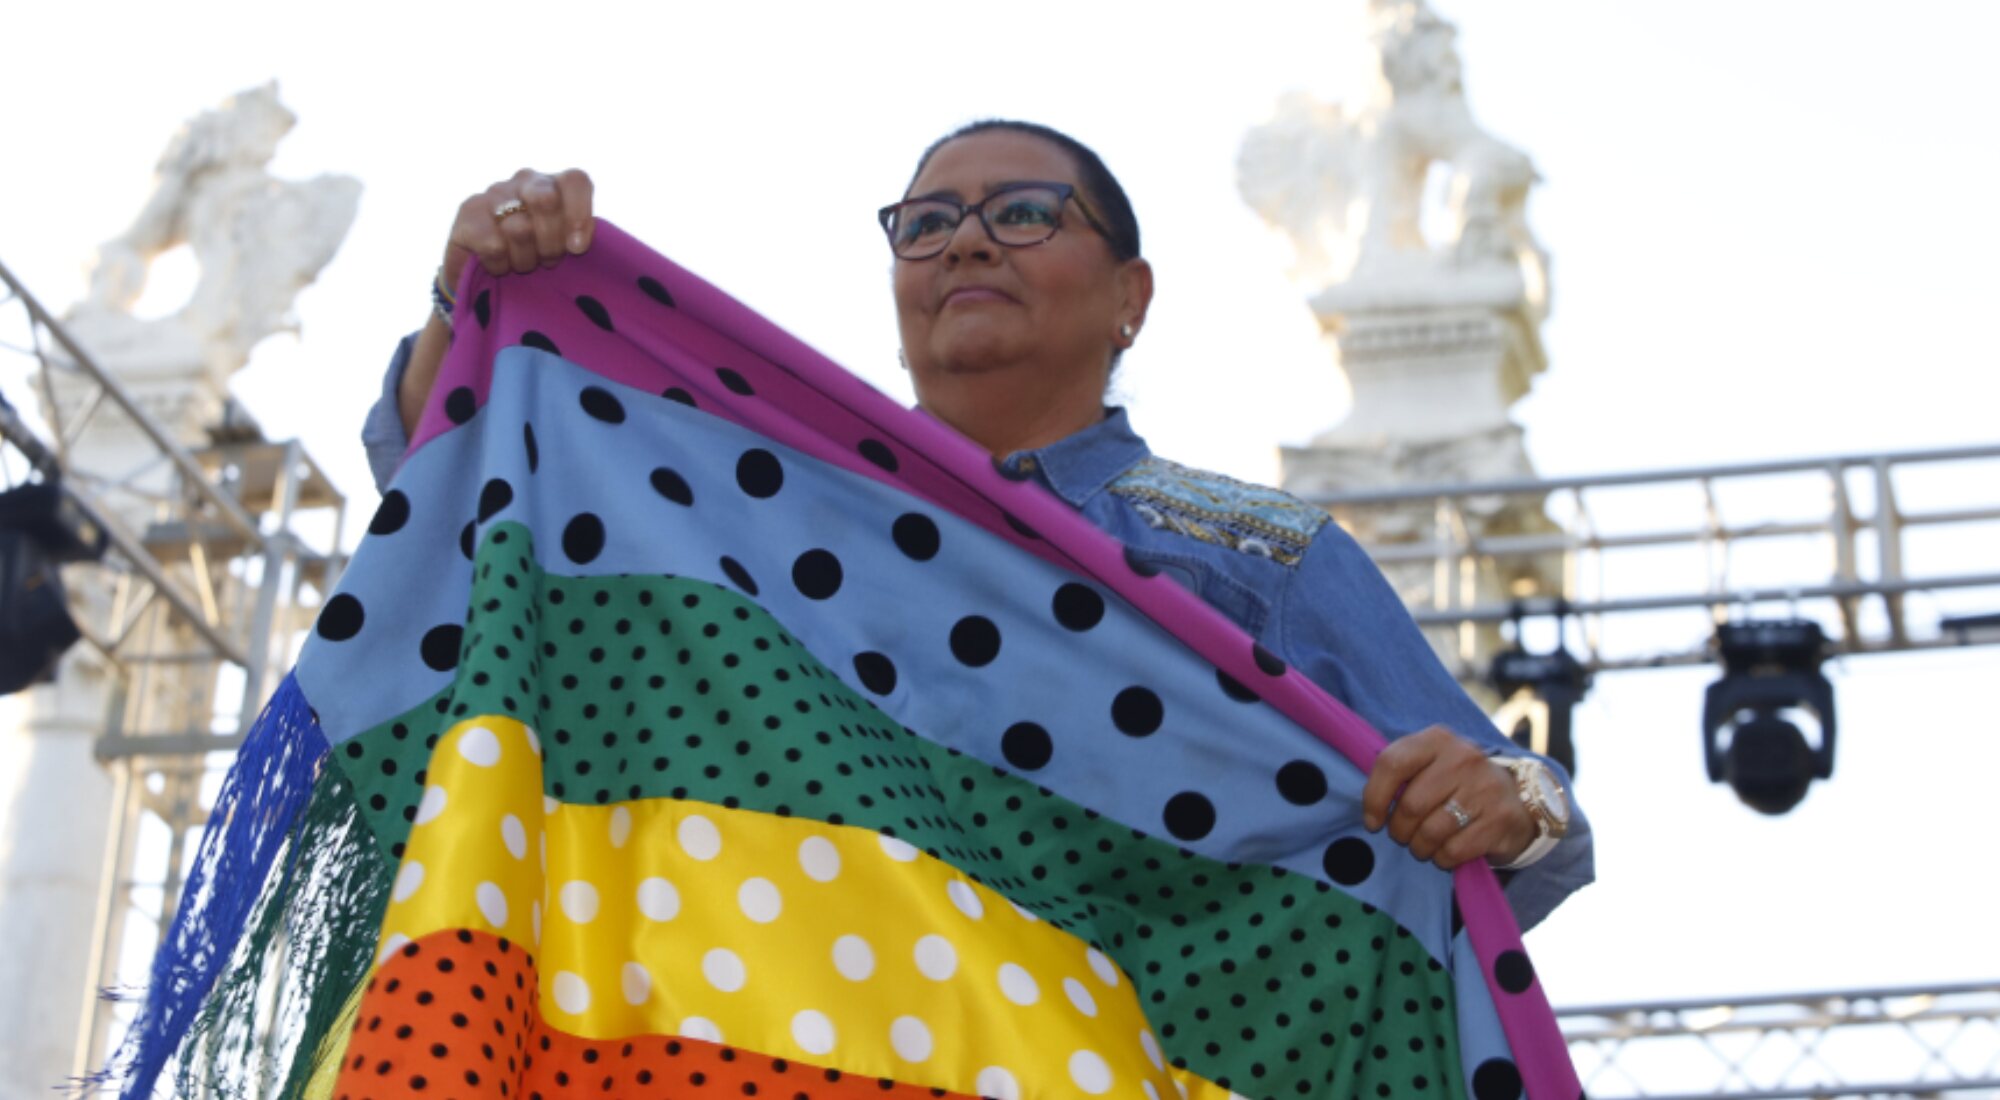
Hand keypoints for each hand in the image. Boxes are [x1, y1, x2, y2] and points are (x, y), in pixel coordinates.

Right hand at [442, 168, 595, 285]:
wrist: (483, 271)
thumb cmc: (534, 255)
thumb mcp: (564, 248)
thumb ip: (577, 238)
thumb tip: (577, 244)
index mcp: (556, 184)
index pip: (576, 181)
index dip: (579, 214)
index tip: (576, 248)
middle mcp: (526, 180)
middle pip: (547, 200)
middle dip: (551, 242)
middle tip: (546, 259)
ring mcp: (495, 191)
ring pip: (519, 228)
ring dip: (525, 258)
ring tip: (521, 261)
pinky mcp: (468, 209)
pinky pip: (493, 246)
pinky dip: (500, 264)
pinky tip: (498, 263)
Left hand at [1360, 726, 1533, 870]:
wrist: (1515, 799)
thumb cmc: (1456, 784)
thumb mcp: (1429, 765)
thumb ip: (1400, 774)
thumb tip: (1372, 807)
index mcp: (1438, 739)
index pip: (1392, 763)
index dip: (1374, 797)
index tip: (1373, 821)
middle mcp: (1464, 757)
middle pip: (1411, 805)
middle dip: (1399, 830)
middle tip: (1403, 836)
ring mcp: (1486, 788)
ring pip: (1431, 831)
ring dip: (1420, 847)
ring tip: (1423, 845)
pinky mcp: (1501, 819)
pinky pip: (1454, 850)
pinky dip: (1442, 858)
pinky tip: (1446, 852)